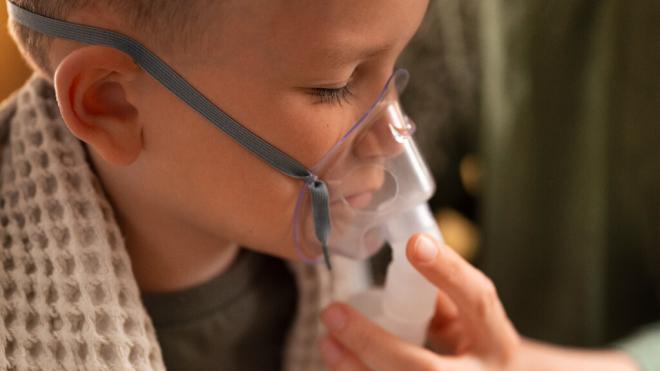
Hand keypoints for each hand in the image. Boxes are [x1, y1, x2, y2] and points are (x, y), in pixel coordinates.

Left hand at [318, 234, 638, 370]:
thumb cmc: (484, 350)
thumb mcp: (473, 324)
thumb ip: (444, 300)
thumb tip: (402, 267)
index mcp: (497, 342)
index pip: (477, 301)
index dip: (447, 272)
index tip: (414, 244)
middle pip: (426, 370)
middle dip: (375, 348)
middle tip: (335, 315)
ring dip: (356, 370)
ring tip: (326, 343)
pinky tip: (335, 363)